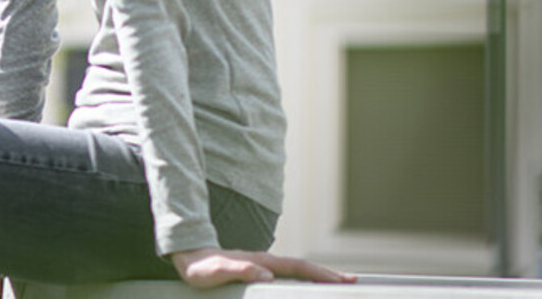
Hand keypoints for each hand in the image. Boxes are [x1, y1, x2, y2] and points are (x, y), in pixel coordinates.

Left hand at [169, 247, 352, 288]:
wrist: (188, 257)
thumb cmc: (200, 268)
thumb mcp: (217, 271)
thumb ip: (240, 270)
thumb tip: (267, 275)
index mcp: (261, 262)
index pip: (297, 267)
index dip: (319, 273)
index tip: (340, 279)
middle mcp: (266, 261)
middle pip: (303, 267)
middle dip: (328, 274)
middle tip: (353, 281)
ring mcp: (263, 265)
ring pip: (297, 270)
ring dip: (318, 275)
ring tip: (338, 282)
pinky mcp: (258, 271)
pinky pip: (287, 274)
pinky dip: (304, 278)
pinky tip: (310, 285)